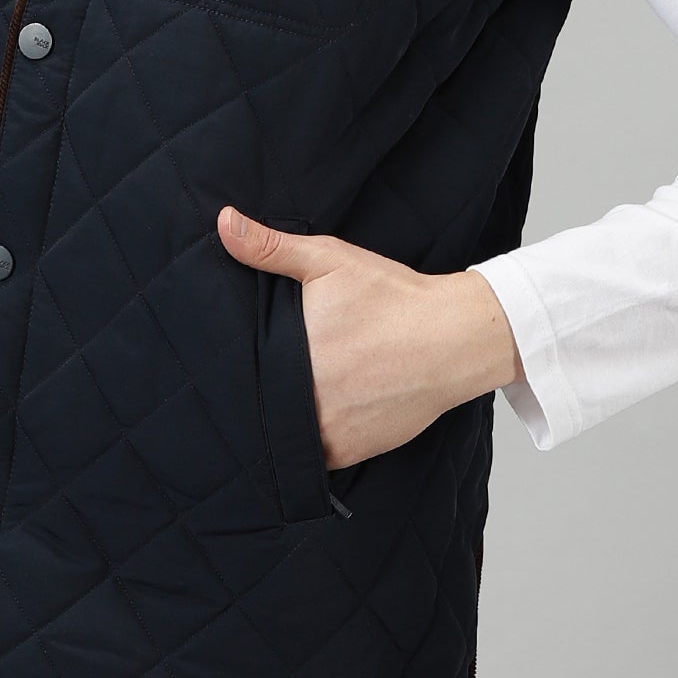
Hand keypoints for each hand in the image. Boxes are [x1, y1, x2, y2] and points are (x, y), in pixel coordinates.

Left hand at [216, 204, 522, 469]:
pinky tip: (316, 415)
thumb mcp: (329, 260)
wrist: (454, 338)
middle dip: (258, 394)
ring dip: (281, 422)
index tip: (224, 362)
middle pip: (261, 405)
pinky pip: (314, 455)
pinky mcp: (350, 452)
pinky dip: (310, 441)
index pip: (237, 373)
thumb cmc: (393, 297)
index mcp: (291, 355)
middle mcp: (306, 401)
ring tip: (283, 398)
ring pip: (284, 434)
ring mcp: (328, 432)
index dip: (228, 370)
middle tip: (259, 376)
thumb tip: (223, 222)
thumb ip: (270, 247)